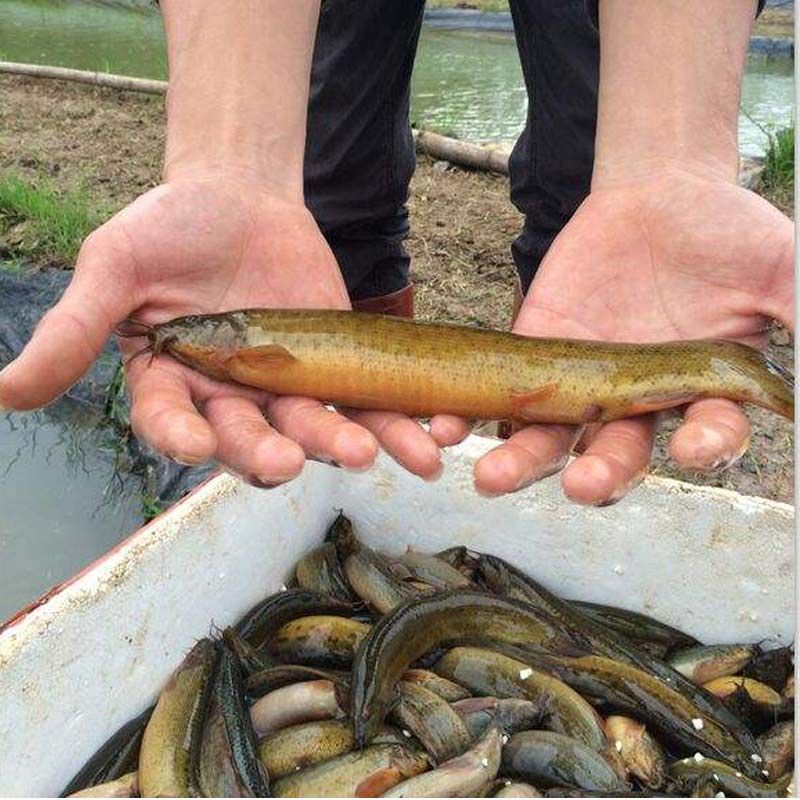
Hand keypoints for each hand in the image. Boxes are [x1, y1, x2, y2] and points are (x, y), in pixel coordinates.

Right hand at [0, 174, 466, 484]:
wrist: (241, 193)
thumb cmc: (170, 227)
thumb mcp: (115, 269)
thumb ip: (75, 330)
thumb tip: (3, 393)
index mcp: (174, 383)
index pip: (171, 422)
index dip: (181, 435)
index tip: (196, 441)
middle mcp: (231, 397)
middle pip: (250, 437)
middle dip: (271, 450)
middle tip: (292, 458)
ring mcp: (288, 386)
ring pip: (315, 428)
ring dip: (343, 445)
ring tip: (371, 454)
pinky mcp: (336, 368)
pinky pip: (365, 402)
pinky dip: (394, 422)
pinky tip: (425, 440)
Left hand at [474, 169, 793, 504]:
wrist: (659, 195)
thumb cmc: (726, 235)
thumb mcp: (780, 270)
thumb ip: (798, 312)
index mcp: (700, 394)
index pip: (707, 436)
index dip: (704, 447)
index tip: (696, 446)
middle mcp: (639, 401)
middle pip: (617, 454)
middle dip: (600, 474)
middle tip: (582, 487)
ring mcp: (583, 382)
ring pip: (552, 438)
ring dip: (521, 463)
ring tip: (491, 478)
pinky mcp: (537, 353)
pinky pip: (503, 393)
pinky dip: (473, 414)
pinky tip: (448, 427)